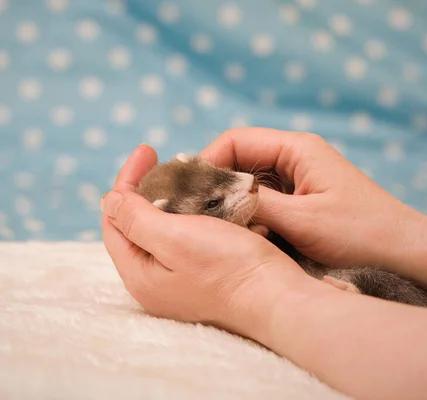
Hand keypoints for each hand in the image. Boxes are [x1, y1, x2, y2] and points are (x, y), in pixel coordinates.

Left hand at [101, 144, 312, 338]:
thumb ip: (135, 219)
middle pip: (138, 226)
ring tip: (187, 178)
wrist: (276, 297)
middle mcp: (155, 282)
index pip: (116, 220)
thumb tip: (109, 200)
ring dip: (172, 202)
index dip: (126, 182)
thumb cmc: (228, 267)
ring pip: (165, 232)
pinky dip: (193, 217)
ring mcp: (180, 282)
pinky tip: (208, 202)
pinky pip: (188, 240)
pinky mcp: (205, 278)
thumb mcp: (175, 237)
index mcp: (140, 275)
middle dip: (148, 190)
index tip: (148, 151)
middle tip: (166, 162)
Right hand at [200, 128, 426, 270]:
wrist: (402, 249)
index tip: (189, 193)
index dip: (207, 163)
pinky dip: (252, 210)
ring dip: (234, 199)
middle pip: (240, 157)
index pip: (236, 141)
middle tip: (196, 211)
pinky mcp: (304, 195)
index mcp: (298, 148)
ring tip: (220, 224)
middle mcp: (297, 154)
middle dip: (216, 182)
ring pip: (251, 179)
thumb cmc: (359, 232)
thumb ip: (254, 204)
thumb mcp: (301, 220)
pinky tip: (248, 231)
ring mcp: (301, 175)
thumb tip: (211, 196)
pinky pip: (267, 196)